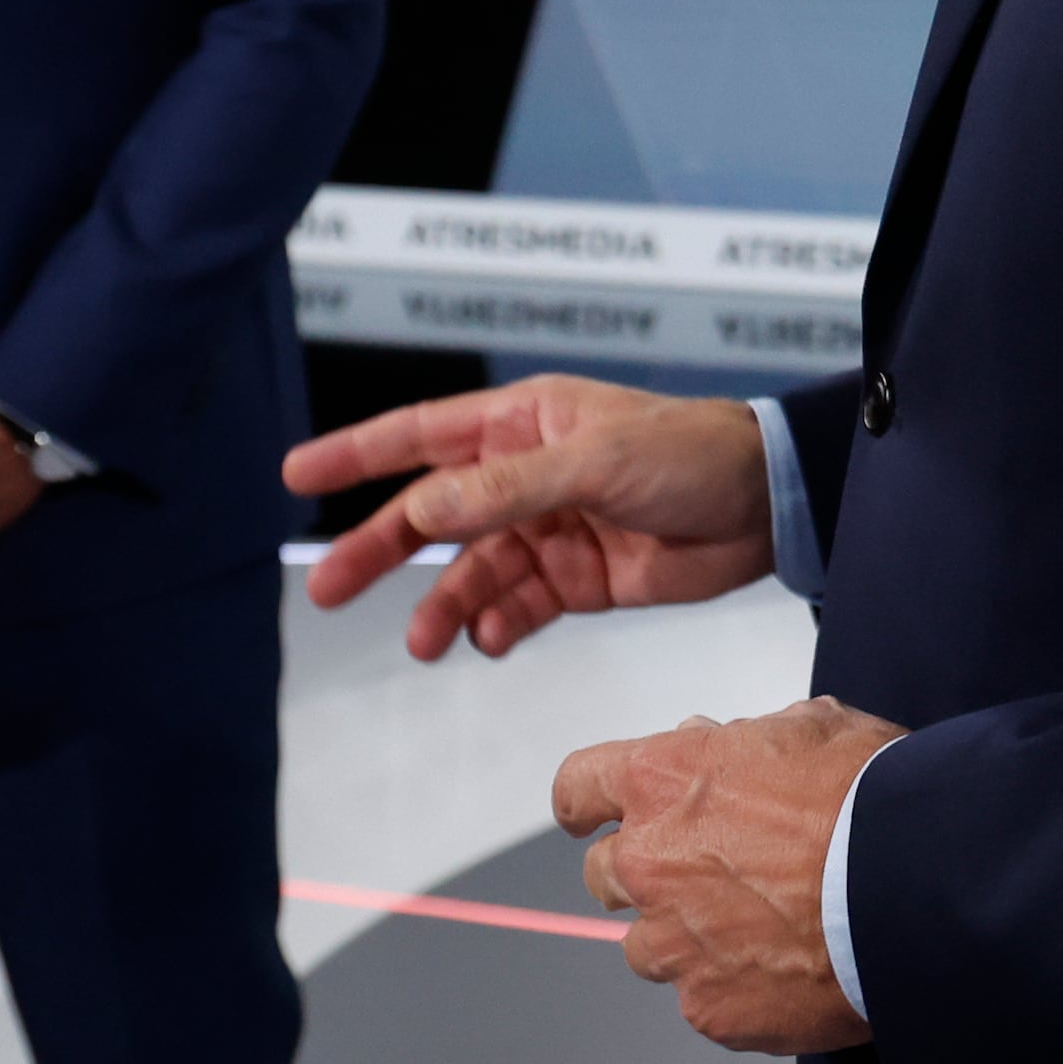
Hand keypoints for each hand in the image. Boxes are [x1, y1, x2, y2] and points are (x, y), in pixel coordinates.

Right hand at [289, 373, 774, 660]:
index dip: (356, 454)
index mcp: (524, 421)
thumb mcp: (593, 463)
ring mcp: (550, 528)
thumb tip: (424, 509)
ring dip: (444, 605)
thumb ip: (505, 490)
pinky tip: (487, 639)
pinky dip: (498, 625)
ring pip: (473, 571)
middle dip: (380, 551)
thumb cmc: (692, 453)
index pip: (421, 435)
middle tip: (327, 588)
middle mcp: (527, 474)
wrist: (766, 507)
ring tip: (426, 642)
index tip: (296, 473)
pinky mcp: (579, 578)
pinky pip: (519, 605)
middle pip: (432, 515)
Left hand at [557, 699, 902, 1053]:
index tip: (593, 815)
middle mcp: (649, 864)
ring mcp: (676, 945)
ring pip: (648, 947)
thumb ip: (743, 745)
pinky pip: (705, 1001)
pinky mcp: (712, 1009)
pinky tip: (790, 970)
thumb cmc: (872, 795)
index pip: (577, 788)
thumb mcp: (810, 727)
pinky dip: (736, 988)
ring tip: (758, 931)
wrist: (917, 884)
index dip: (588, 803)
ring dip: (686, 936)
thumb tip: (722, 753)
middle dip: (645, 871)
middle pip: (604, 874)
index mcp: (662, 782)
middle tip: (709, 872)